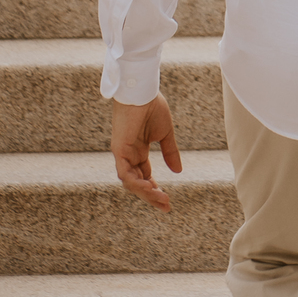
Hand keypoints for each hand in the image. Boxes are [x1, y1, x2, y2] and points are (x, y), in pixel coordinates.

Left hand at [110, 94, 181, 213]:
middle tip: (166, 206)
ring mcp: (122, 154)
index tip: (167, 201)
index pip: (144, 177)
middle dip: (151, 196)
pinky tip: (149, 188)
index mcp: (138, 152)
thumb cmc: (152, 107)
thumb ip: (170, 152)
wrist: (143, 91)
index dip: (154, 190)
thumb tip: (178, 171)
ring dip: (145, 192)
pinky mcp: (119, 149)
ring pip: (130, 182)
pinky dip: (136, 183)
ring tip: (161, 198)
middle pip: (138, 183)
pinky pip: (125, 173)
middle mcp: (129, 156)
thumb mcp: (165, 133)